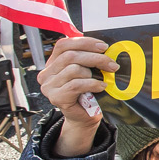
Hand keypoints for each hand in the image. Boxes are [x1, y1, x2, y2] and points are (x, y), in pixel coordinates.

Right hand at [39, 36, 116, 155]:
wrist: (84, 116)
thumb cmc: (86, 92)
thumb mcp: (85, 70)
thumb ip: (86, 57)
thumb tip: (103, 46)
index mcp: (52, 63)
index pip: (64, 44)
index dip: (84, 42)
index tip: (103, 46)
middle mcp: (46, 73)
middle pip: (70, 56)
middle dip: (95, 58)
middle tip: (112, 64)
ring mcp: (49, 86)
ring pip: (73, 69)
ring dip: (93, 73)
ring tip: (103, 79)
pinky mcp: (56, 97)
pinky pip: (76, 84)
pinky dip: (92, 84)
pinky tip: (100, 87)